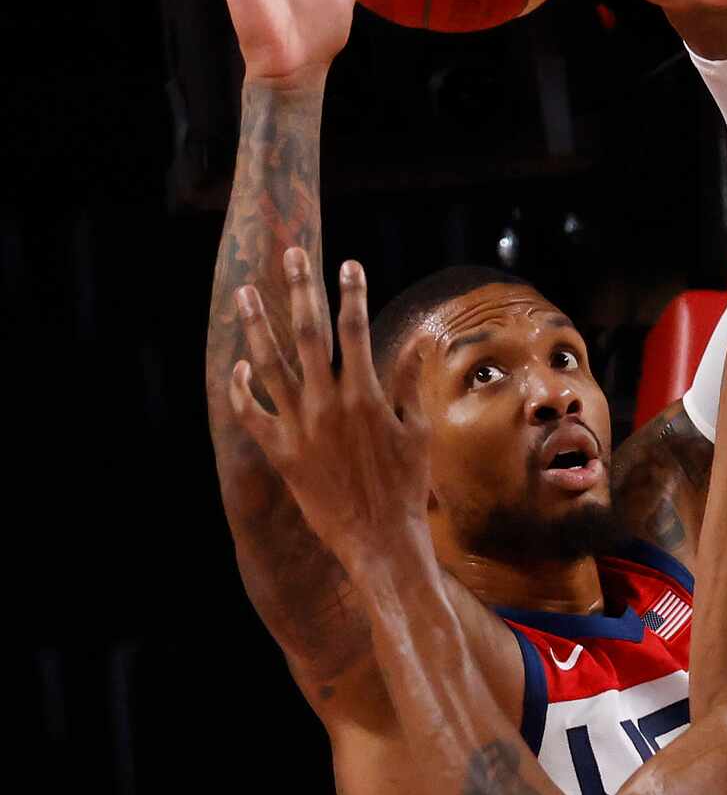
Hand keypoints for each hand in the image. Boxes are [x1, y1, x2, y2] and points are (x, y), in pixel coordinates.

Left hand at [229, 249, 431, 575]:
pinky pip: (250, 414)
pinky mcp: (281, 453)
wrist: (380, 540)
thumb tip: (416, 343)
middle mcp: (328, 405)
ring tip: (247, 293)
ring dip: (258, 325)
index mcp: (365, 396)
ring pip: (270, 365)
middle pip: (311, 334)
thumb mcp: (417, 432)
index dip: (353, 293)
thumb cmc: (405, 489)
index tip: (350, 264)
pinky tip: (240, 365)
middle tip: (294, 254)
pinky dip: (241, 388)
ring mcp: (300, 428)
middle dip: (303, 289)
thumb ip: (408, 385)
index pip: (356, 330)